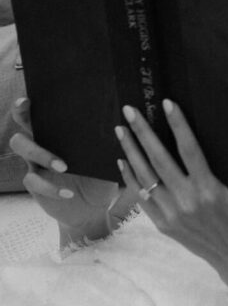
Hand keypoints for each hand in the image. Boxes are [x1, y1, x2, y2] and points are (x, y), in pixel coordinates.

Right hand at [9, 97, 120, 240]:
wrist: (93, 207)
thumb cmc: (100, 175)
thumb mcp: (106, 156)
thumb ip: (109, 139)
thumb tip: (127, 117)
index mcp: (58, 135)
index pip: (37, 116)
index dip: (26, 107)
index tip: (27, 99)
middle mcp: (42, 146)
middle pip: (23, 129)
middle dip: (24, 123)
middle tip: (34, 124)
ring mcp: (36, 165)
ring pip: (22, 150)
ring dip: (41, 155)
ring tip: (64, 166)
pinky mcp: (36, 185)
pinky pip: (34, 182)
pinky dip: (51, 188)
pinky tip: (68, 193)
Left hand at [116, 99, 227, 277]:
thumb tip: (224, 139)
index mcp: (210, 189)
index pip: (190, 150)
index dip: (178, 125)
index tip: (167, 104)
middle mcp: (187, 200)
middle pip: (159, 160)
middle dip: (143, 133)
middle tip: (130, 111)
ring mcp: (171, 213)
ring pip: (145, 177)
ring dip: (131, 151)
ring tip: (121, 130)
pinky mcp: (163, 224)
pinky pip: (142, 196)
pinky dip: (131, 177)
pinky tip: (124, 161)